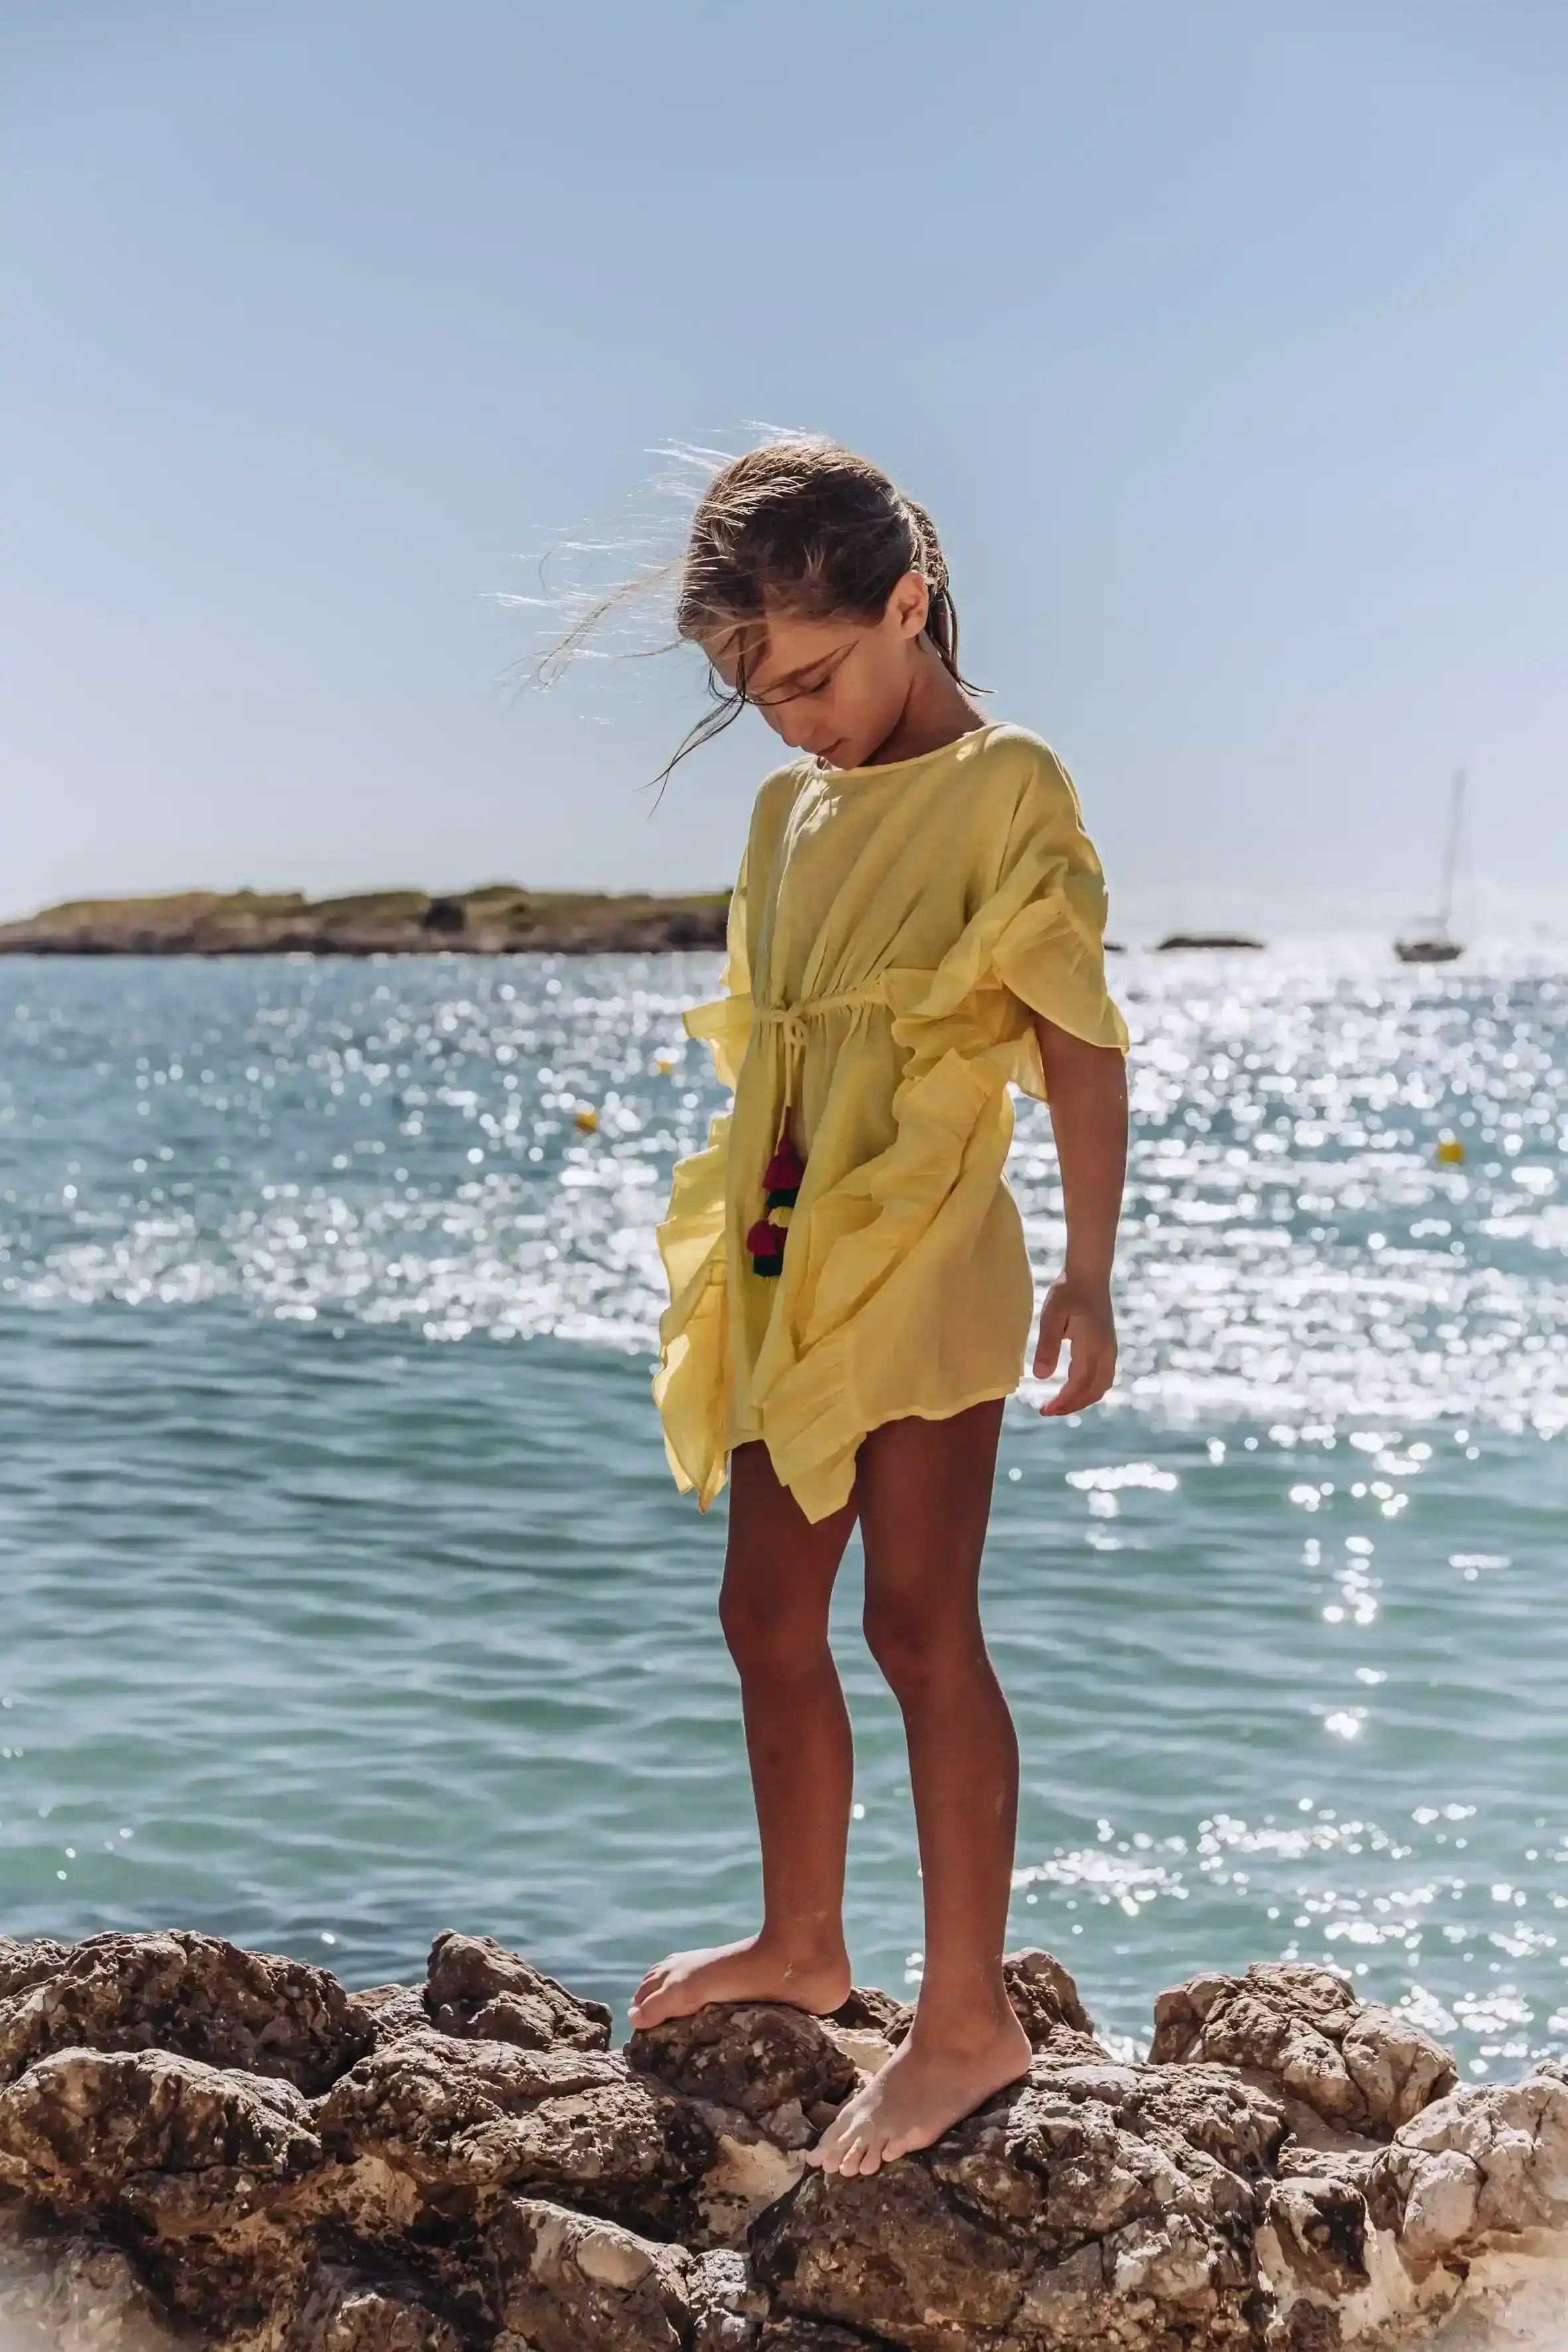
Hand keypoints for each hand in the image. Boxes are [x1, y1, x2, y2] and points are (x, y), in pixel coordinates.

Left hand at [1033, 1275, 1116, 1416]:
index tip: (1044, 1409)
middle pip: (1093, 1391)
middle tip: (1048, 1410)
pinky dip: (1091, 1390)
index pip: (1078, 1384)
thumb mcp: (1050, 1316)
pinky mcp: (1109, 1347)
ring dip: (1082, 1400)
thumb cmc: (1067, 1293)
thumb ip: (1046, 1346)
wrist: (1089, 1274)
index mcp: (1091, 1345)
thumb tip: (1040, 1377)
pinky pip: (1105, 1377)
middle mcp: (1105, 1351)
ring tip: (1060, 1404)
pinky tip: (1075, 1389)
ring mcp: (1110, 1349)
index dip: (1063, 1401)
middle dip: (1072, 1406)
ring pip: (1102, 1386)